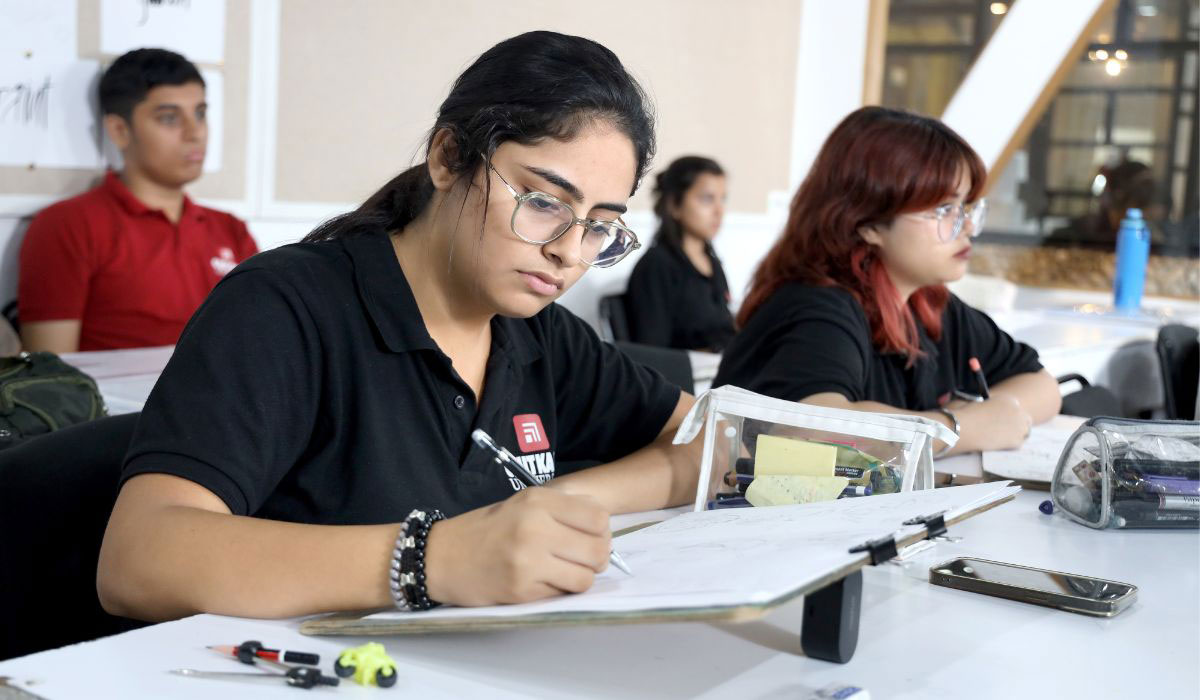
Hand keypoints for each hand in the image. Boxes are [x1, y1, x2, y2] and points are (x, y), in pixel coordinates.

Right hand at [422, 488, 611, 605]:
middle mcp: (535, 527)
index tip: (589, 536)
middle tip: (581, 559)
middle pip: (598, 550)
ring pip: (585, 578)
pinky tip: (542, 582)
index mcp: (538, 501)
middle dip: (596, 559)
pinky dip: (559, 591)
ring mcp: (528, 561)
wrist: (442, 557)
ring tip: (563, 572)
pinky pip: (562, 594)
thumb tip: (603, 525)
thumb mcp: (523, 503)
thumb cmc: (487, 529)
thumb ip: (562, 508)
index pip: (598, 517)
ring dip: (580, 578)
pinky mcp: (522, 590)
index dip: (601, 531)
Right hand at [958, 394, 1033, 450]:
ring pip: (1026, 432)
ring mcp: (1019, 426)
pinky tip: (1002, 445)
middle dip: (1019, 424)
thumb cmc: (968, 414)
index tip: (1005, 420)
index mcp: (1009, 399)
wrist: (966, 427)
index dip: (1011, 415)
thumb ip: (992, 407)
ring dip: (1018, 435)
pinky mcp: (1016, 440)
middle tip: (1010, 431)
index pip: (1016, 407)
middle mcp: (1018, 411)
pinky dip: (1012, 445)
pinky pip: (1019, 444)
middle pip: (1026, 419)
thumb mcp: (981, 404)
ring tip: (1005, 439)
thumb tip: (993, 415)